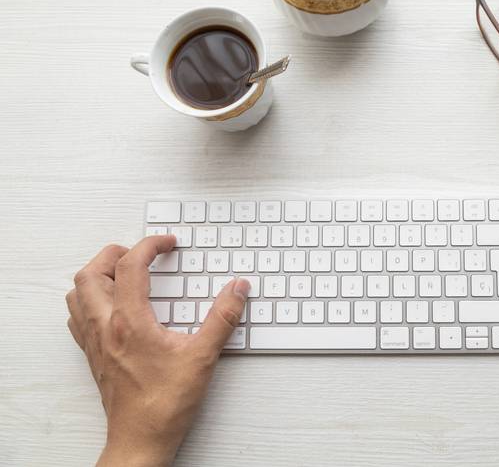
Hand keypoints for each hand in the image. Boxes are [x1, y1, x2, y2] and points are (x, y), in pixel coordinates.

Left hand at [66, 235, 249, 466]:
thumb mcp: (204, 357)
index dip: (150, 245)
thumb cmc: (165, 405)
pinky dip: (89, 300)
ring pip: (78, 294)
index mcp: (130, 322)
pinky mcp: (93, 356)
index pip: (131, 266)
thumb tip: (237, 290)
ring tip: (122, 272)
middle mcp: (106, 328)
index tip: (167, 243)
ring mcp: (95, 342)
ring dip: (97, 274)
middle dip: (115, 253)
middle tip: (140, 252)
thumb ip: (223, 318)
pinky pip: (77, 317)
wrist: (141, 439)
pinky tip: (110, 305)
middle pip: (92, 273)